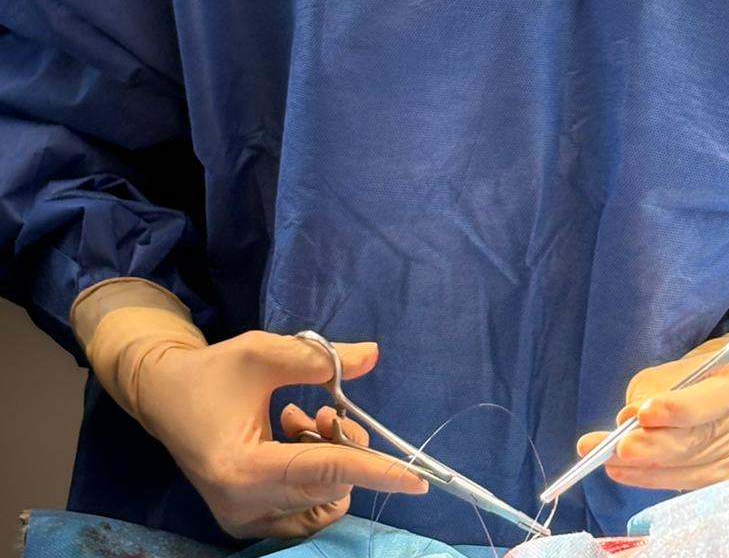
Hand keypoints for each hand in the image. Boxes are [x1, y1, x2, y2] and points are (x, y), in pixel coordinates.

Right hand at [130, 332, 426, 537]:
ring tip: (300, 419)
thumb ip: (319, 357)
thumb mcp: (264, 353)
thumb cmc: (211, 373)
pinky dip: (313, 474)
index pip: (324, 472)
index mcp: (244, 469)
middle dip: (343, 445)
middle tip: (325, 407)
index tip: (417, 479)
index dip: (374, 471)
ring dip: (329, 460)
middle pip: (328, 488)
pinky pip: (305, 508)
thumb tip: (373, 355)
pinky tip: (290, 437)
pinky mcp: (246, 521)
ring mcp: (244, 521)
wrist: (164, 397)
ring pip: (322, 503)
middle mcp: (244, 508)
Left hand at [576, 342, 728, 491]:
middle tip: (613, 449)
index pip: (716, 398)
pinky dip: (658, 479)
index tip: (642, 413)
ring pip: (695, 468)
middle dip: (653, 447)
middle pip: (702, 441)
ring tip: (611, 463)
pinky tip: (631, 473)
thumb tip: (628, 418)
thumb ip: (663, 385)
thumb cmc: (718, 366)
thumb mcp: (694, 360)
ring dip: (647, 469)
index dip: (679, 409)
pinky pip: (694, 483)